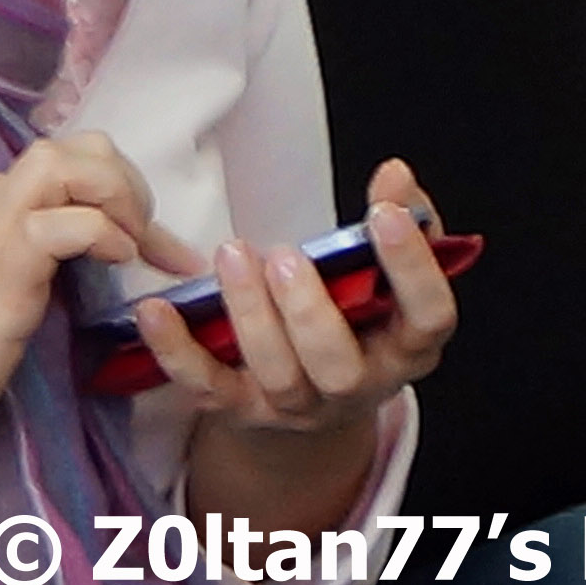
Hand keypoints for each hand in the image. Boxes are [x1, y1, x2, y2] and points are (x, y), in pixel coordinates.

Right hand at [0, 133, 178, 481]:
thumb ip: (19, 260)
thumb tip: (84, 259)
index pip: (61, 162)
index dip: (115, 193)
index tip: (148, 244)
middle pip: (76, 148)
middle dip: (128, 185)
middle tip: (149, 243)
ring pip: (73, 163)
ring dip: (123, 198)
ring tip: (137, 249)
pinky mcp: (1, 267)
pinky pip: (71, 222)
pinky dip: (107, 234)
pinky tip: (118, 266)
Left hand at [139, 160, 458, 443]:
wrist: (317, 397)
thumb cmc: (357, 313)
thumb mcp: (389, 273)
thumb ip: (402, 220)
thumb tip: (396, 174)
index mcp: (407, 345)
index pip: (429, 316)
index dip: (412, 269)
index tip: (383, 214)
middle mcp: (358, 385)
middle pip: (340, 367)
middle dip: (311, 312)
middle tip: (286, 255)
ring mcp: (299, 405)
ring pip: (278, 377)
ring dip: (252, 317)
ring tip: (233, 255)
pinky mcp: (242, 409)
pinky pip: (207, 388)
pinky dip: (178, 351)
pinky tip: (156, 308)